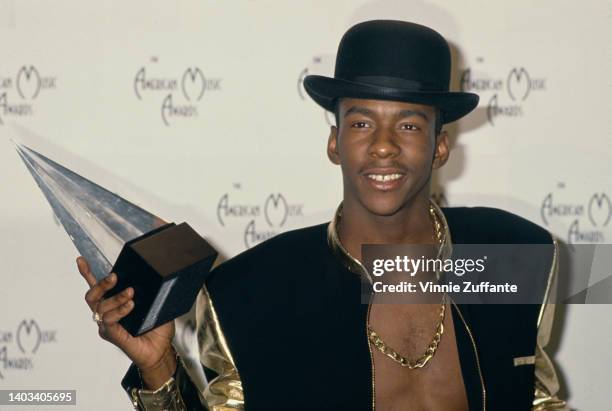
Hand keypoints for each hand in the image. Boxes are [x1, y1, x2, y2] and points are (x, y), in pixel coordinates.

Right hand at [77, 256, 176, 387]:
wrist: (161, 350)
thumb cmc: (157, 328)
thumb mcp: (156, 305)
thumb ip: (152, 293)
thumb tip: (158, 277)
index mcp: (113, 304)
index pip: (96, 288)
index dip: (86, 273)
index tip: (80, 259)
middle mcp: (106, 314)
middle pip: (92, 296)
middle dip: (102, 284)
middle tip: (115, 277)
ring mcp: (107, 326)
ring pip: (101, 307)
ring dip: (116, 298)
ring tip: (131, 293)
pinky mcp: (112, 336)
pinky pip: (108, 321)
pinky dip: (119, 312)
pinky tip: (130, 306)